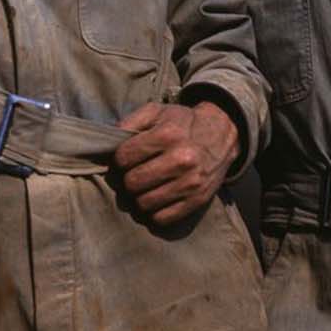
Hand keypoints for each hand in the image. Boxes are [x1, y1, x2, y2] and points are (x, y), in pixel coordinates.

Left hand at [112, 101, 239, 226]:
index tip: (125, 159)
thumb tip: (108, 143)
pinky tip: (155, 199)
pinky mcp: (198, 200)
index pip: (124, 157)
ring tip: (143, 187)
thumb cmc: (182, 123)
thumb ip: (130, 122)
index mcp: (168, 134)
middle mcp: (182, 159)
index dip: (119, 159)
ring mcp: (191, 182)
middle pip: (133, 182)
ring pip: (144, 203)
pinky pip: (163, 218)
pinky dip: (153, 212)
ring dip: (138, 197)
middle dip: (127, 179)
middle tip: (132, 174)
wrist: (221, 134)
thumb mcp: (156, 112)